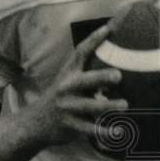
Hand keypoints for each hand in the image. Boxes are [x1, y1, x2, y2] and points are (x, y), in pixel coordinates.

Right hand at [30, 24, 128, 144]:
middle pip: (85, 80)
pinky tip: (118, 132)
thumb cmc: (60, 98)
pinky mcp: (70, 126)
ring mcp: (67, 108)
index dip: (94, 40)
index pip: (80, 52)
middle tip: (119, 75)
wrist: (34, 124)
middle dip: (101, 77)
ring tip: (125, 105)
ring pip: (89, 106)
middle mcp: (66, 88)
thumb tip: (116, 62)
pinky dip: (104, 132)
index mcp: (68, 73)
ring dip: (108, 106)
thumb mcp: (67, 81)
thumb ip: (86, 72)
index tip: (109, 28)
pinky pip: (89, 129)